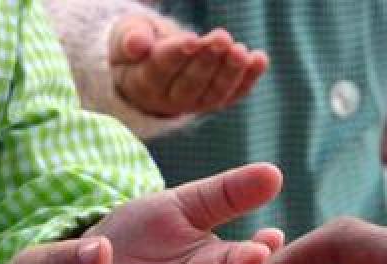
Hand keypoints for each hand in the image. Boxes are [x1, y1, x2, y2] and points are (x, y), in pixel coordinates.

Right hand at [111, 14, 267, 116]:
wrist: (146, 68)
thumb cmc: (138, 47)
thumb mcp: (126, 36)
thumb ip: (131, 38)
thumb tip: (137, 44)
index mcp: (143, 82)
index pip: (160, 69)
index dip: (177, 54)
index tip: (192, 39)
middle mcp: (168, 100)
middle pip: (189, 84)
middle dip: (207, 61)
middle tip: (221, 37)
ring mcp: (193, 104)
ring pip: (213, 94)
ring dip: (230, 72)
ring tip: (241, 50)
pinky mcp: (213, 101)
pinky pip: (233, 95)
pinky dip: (248, 79)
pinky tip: (260, 59)